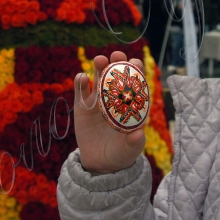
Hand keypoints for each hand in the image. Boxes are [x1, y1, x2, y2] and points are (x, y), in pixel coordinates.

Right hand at [73, 52, 146, 174]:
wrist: (99, 163)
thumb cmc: (120, 154)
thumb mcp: (129, 151)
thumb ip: (134, 143)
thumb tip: (138, 134)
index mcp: (129, 103)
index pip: (135, 82)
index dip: (136, 69)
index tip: (136, 63)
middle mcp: (114, 97)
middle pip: (116, 74)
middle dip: (117, 61)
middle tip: (116, 55)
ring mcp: (97, 100)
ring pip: (98, 77)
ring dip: (99, 66)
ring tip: (99, 61)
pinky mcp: (82, 106)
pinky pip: (81, 91)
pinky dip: (81, 82)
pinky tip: (82, 78)